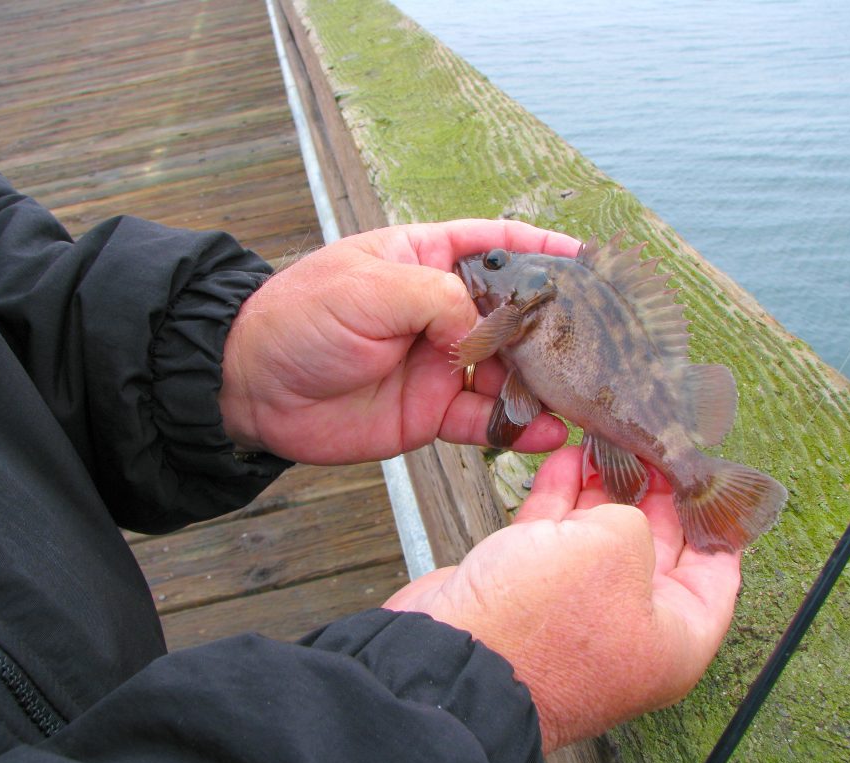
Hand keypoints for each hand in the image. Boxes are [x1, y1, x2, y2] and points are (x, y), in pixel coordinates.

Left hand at [218, 220, 578, 463]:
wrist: (252, 389)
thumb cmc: (300, 317)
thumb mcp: (370, 288)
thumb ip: (439, 300)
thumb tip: (488, 334)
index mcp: (427, 259)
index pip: (498, 244)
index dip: (544, 249)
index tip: (590, 261)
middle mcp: (442, 311)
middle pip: (515, 316)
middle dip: (555, 327)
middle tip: (597, 343)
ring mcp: (441, 364)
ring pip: (509, 374)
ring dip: (543, 384)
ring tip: (581, 395)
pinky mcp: (432, 412)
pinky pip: (484, 420)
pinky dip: (515, 427)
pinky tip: (546, 432)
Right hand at [383, 445, 741, 752]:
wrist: (454, 651)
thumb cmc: (542, 625)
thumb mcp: (620, 549)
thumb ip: (637, 517)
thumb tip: (620, 508)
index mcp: (673, 638)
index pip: (717, 573)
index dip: (715, 519)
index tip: (708, 477)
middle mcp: (628, 629)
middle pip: (655, 549)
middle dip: (652, 494)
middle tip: (652, 449)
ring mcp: (576, 611)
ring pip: (599, 538)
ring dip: (602, 488)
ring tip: (607, 445)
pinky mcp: (528, 592)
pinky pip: (555, 536)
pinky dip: (562, 497)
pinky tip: (568, 460)